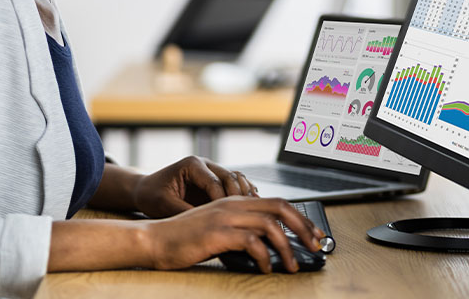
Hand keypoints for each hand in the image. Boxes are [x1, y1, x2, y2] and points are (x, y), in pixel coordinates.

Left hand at [132, 155, 257, 217]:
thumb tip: (204, 225)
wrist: (144, 190)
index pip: (215, 182)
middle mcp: (204, 164)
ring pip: (236, 179)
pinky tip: (250, 208)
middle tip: (244, 216)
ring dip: (244, 194)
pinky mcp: (214, 181)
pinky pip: (234, 185)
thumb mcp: (164, 205)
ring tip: (252, 212)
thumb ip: (184, 212)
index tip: (226, 220)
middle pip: (230, 177)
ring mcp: (211, 171)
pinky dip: (243, 195)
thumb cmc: (150, 195)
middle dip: (238, 197)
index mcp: (192, 164)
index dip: (222, 202)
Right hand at [145, 195, 324, 273]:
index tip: (313, 233)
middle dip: (303, 227)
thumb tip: (269, 245)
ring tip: (291, 265)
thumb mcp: (217, 228)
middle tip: (314, 246)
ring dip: (287, 247)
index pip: (277, 202)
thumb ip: (240, 229)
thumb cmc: (184, 238)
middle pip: (280, 208)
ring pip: (270, 225)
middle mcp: (233, 204)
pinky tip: (265, 268)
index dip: (300, 217)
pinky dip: (264, 256)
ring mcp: (225, 217)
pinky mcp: (217, 233)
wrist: (154, 239)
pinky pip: (251, 241)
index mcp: (235, 201)